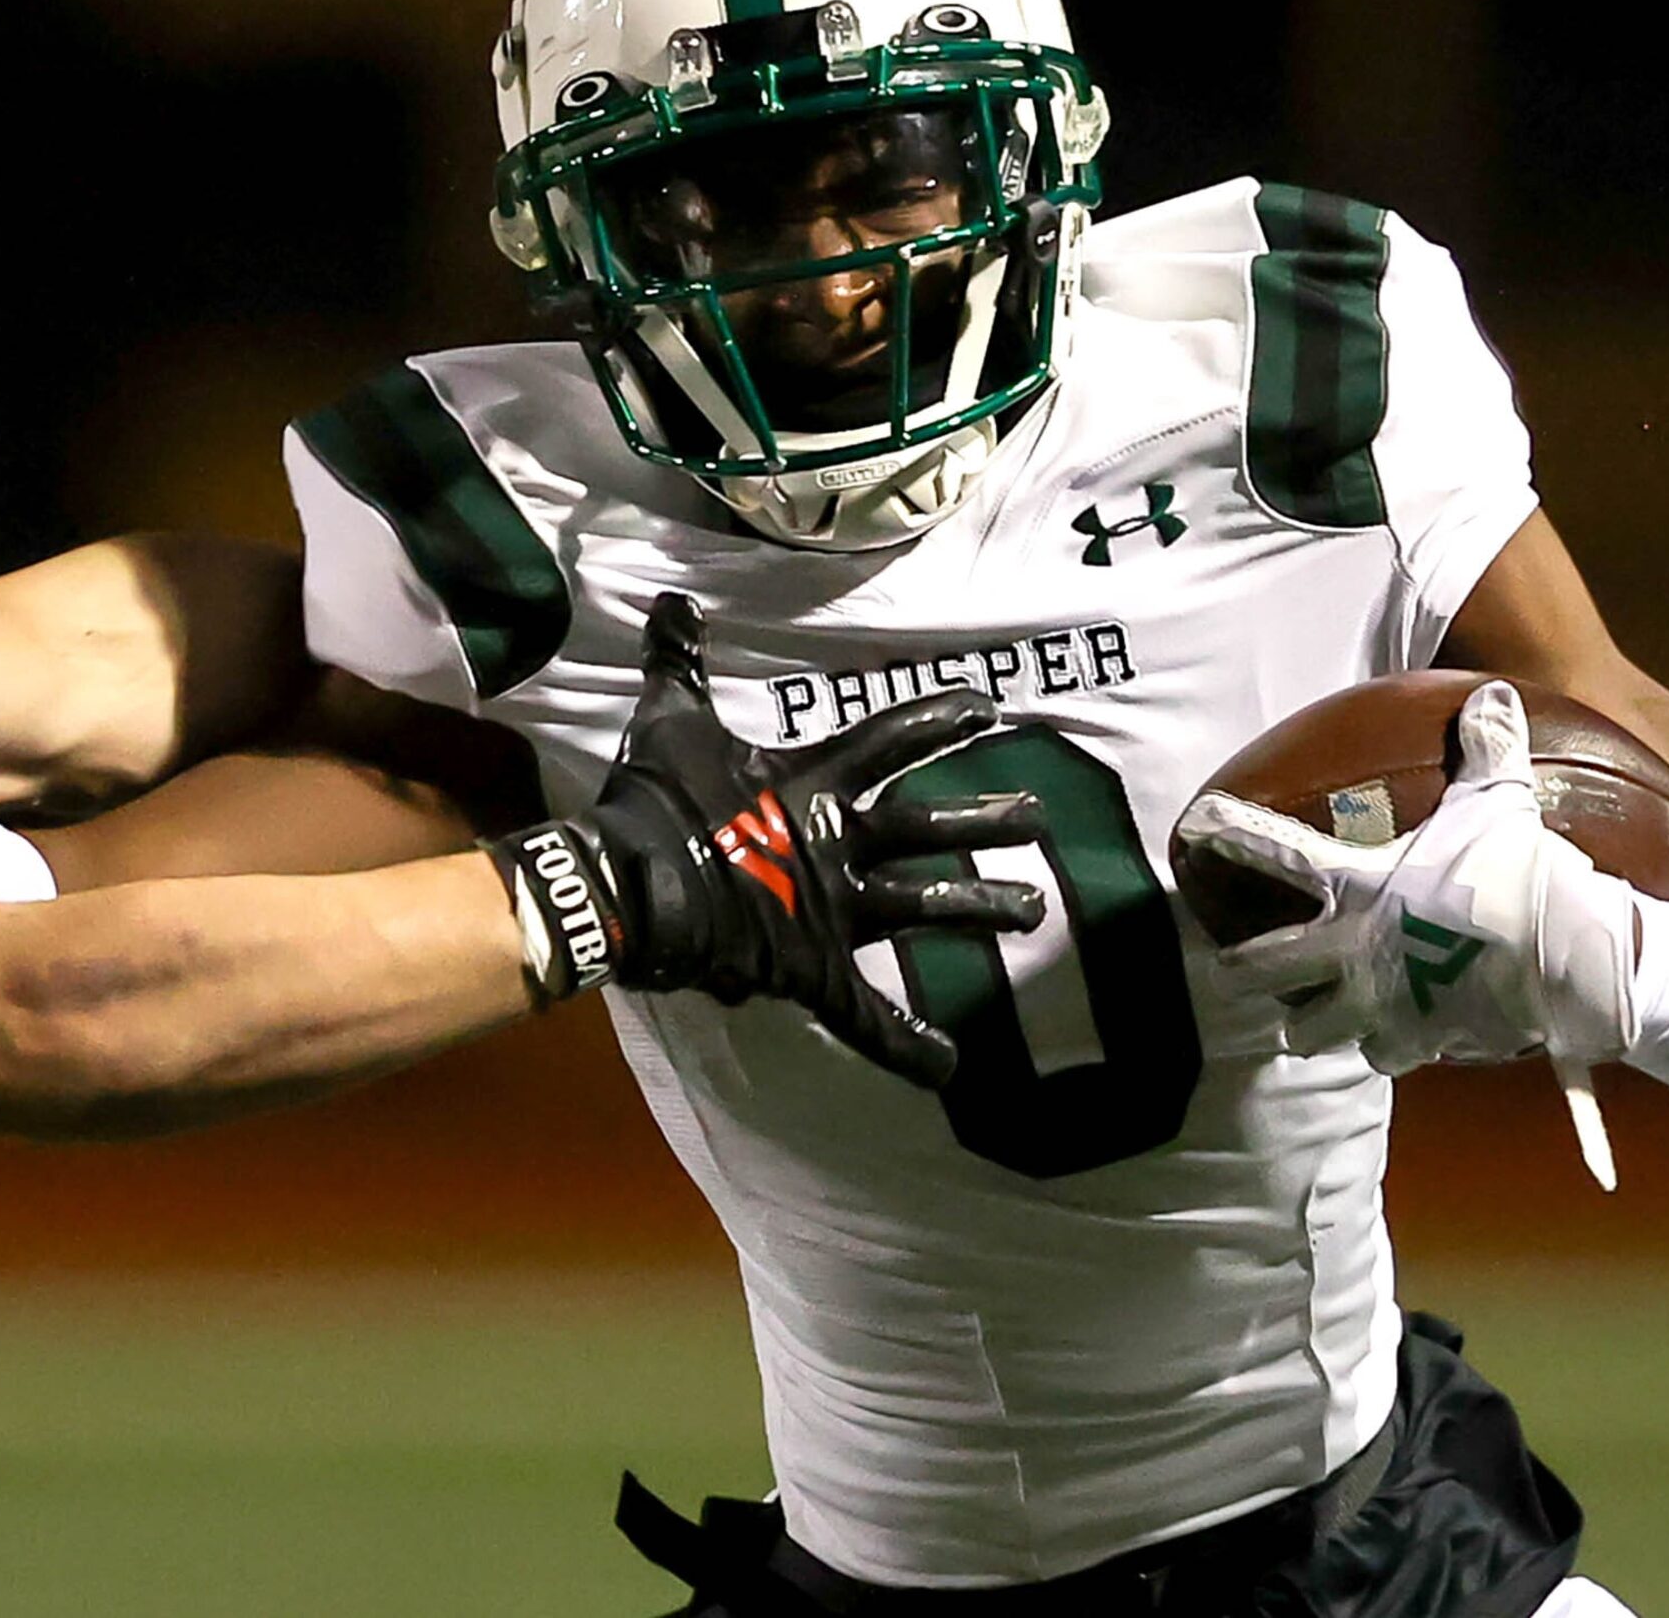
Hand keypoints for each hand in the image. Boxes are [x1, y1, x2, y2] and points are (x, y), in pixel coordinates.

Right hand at [488, 591, 1045, 1086]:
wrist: (630, 883)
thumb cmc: (654, 801)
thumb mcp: (669, 720)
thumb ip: (678, 661)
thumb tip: (671, 601)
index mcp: (812, 782)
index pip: (891, 740)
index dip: (940, 721)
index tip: (988, 709)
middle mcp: (841, 843)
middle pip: (929, 829)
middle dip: (989, 823)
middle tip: (1038, 821)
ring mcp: (834, 911)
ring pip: (926, 910)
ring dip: (983, 910)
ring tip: (1035, 913)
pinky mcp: (814, 971)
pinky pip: (866, 1018)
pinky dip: (905, 1046)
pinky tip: (951, 1066)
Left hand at [1174, 680, 1638, 1181]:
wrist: (1566, 955)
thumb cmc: (1521, 872)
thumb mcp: (1501, 802)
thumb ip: (1487, 749)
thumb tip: (1492, 692)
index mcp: (1355, 884)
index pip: (1273, 850)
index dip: (1228, 833)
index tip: (1194, 825)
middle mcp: (1348, 948)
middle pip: (1257, 968)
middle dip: (1236, 972)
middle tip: (1231, 970)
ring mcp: (1374, 1002)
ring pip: (1307, 1032)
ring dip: (1306, 1027)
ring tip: (1306, 1022)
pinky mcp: (1414, 1041)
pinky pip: (1381, 1056)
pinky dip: (1384, 1049)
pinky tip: (1392, 1040)